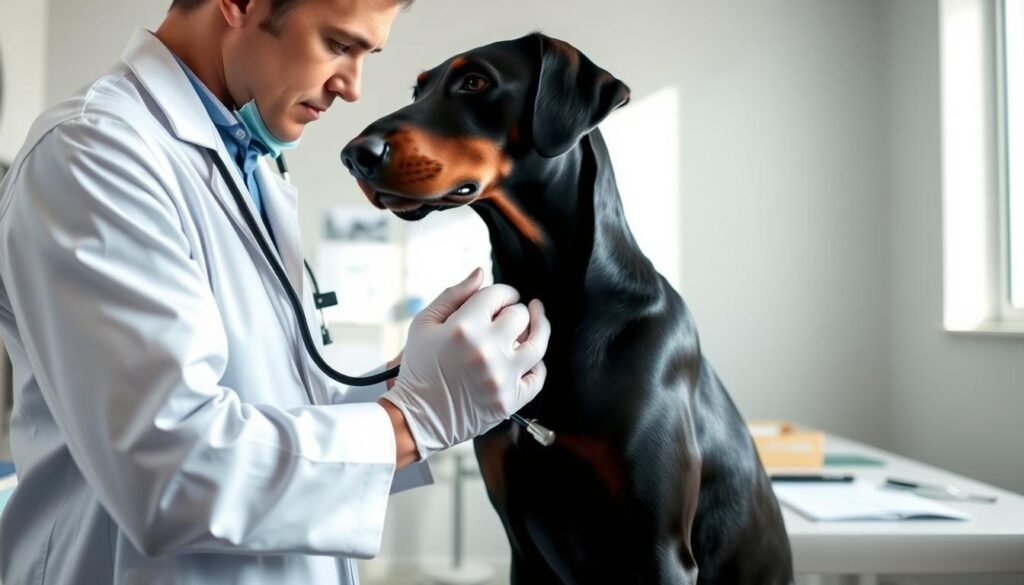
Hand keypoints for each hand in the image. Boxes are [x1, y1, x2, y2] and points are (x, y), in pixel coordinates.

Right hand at [381, 268, 549, 459]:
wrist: (417, 417)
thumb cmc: (419, 369)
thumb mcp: (424, 324)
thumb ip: (453, 294)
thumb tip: (481, 273)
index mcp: (463, 328)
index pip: (498, 294)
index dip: (503, 292)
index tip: (502, 297)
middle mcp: (486, 351)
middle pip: (520, 315)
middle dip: (514, 311)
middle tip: (508, 315)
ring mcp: (501, 377)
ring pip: (537, 343)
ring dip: (538, 328)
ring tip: (537, 321)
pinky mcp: (509, 400)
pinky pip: (537, 377)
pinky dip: (536, 365)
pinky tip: (529, 356)